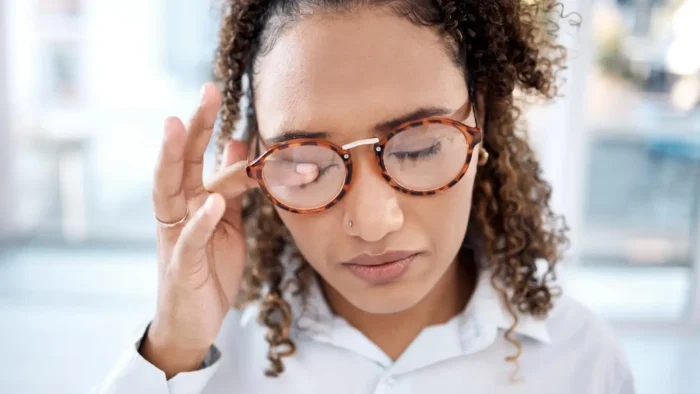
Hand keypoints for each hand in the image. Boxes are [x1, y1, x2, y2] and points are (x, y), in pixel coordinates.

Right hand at [140, 83, 257, 378]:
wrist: (195, 321)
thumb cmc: (209, 268)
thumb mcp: (225, 220)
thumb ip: (229, 186)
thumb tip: (237, 143)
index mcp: (189, 200)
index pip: (196, 156)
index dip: (205, 125)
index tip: (215, 92)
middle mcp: (177, 212)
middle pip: (180, 162)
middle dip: (192, 127)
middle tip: (205, 92)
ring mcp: (176, 237)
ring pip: (169, 191)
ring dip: (175, 159)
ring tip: (181, 127)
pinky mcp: (182, 266)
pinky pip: (190, 240)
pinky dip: (200, 220)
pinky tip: (210, 202)